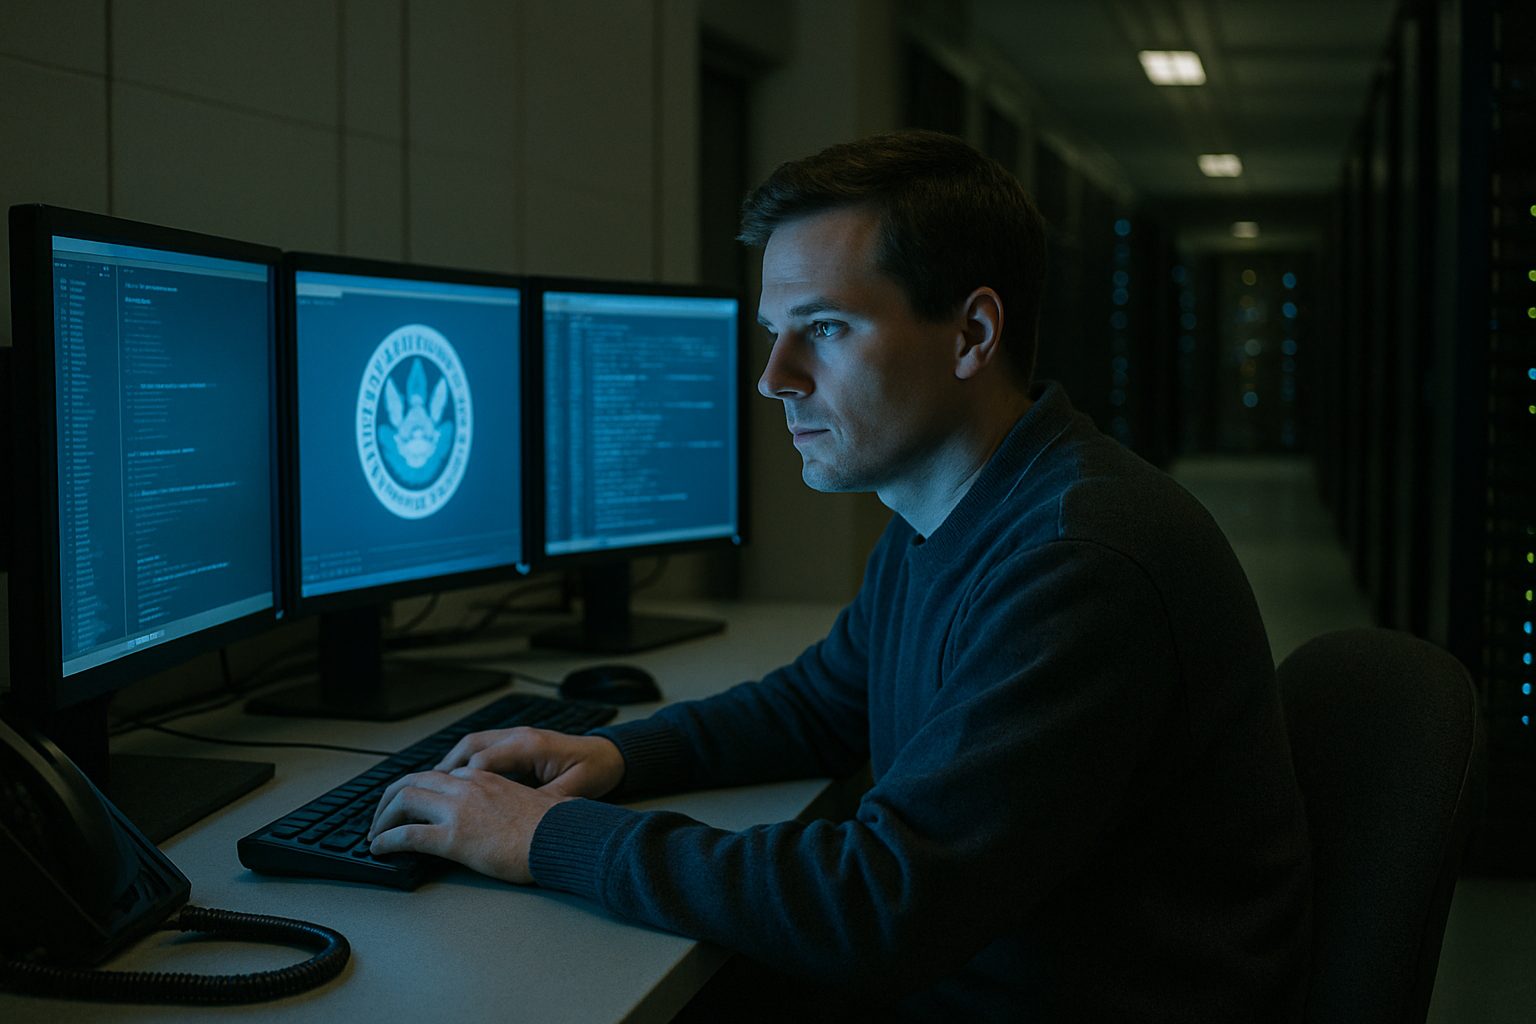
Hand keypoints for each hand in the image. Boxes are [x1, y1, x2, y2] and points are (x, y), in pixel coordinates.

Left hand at [367, 767, 563, 883]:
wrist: (562, 838)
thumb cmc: (554, 827)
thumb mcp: (529, 802)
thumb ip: (509, 799)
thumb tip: (508, 813)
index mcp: (485, 777)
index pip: (439, 775)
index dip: (417, 789)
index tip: (410, 803)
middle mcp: (467, 786)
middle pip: (413, 780)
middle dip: (389, 798)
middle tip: (380, 818)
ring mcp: (459, 810)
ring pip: (404, 800)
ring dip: (382, 817)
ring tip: (374, 835)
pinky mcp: (454, 837)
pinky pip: (407, 835)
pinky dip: (386, 841)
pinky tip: (379, 849)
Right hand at [435, 727, 625, 799]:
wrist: (610, 755)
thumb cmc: (595, 771)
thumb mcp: (573, 790)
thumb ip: (546, 801)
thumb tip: (523, 818)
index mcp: (532, 745)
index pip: (485, 759)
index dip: (462, 780)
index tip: (445, 801)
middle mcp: (520, 736)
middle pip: (470, 745)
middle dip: (443, 768)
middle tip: (421, 791)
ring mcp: (516, 737)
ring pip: (471, 745)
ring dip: (449, 764)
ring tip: (428, 787)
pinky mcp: (516, 745)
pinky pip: (481, 750)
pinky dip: (463, 765)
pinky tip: (452, 783)